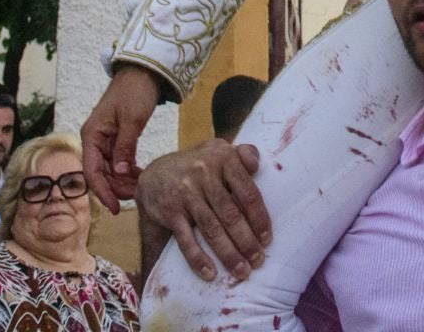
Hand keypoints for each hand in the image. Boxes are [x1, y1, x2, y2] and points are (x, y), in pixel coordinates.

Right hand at [81, 64, 163, 211]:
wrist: (144, 73)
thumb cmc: (135, 92)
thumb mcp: (132, 120)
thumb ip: (125, 147)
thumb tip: (121, 174)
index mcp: (91, 135)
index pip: (92, 172)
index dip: (102, 192)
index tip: (116, 208)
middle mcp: (94, 140)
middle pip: (100, 174)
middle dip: (116, 189)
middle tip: (137, 197)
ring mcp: (105, 141)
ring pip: (110, 170)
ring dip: (123, 182)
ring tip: (141, 188)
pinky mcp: (116, 140)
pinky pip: (118, 162)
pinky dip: (128, 172)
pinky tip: (140, 177)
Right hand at [138, 138, 271, 281]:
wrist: (156, 174)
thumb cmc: (199, 166)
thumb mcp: (219, 151)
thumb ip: (243, 153)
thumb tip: (257, 165)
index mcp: (223, 158)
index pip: (247, 192)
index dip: (259, 218)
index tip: (267, 239)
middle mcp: (204, 174)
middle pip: (230, 214)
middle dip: (246, 241)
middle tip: (258, 261)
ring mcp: (185, 193)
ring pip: (211, 229)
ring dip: (228, 254)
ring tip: (241, 271)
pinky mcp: (169, 211)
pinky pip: (186, 239)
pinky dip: (198, 258)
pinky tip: (210, 273)